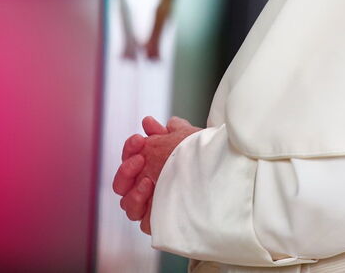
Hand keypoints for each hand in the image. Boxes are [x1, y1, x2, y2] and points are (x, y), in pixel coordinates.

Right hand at [113, 115, 201, 234]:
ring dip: (133, 189)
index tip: (140, 139)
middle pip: (121, 183)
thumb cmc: (204, 157)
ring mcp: (153, 206)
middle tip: (141, 159)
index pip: (128, 159)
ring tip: (148, 181)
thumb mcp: (186, 137)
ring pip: (126, 203)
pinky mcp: (159, 223)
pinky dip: (141, 205)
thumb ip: (165, 130)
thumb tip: (148, 122)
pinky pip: (141, 220)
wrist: (223, 177)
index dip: (130, 148)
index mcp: (152, 168)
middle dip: (126, 169)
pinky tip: (152, 193)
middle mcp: (149, 188)